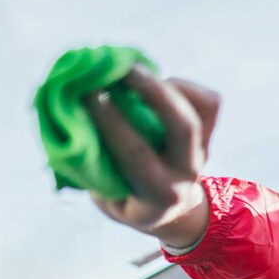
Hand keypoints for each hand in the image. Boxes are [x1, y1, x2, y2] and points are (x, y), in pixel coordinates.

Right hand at [84, 65, 219, 247]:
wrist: (170, 211)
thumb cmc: (125, 197)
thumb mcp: (107, 195)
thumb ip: (92, 162)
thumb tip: (68, 113)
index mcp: (158, 195)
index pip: (136, 155)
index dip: (111, 122)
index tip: (86, 94)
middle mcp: (186, 174)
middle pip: (182, 128)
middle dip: (150, 92)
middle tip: (119, 68)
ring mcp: (202, 152)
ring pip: (200, 111)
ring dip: (165, 84)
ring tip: (131, 67)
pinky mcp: (210, 135)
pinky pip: (208, 102)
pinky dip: (182, 85)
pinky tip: (156, 81)